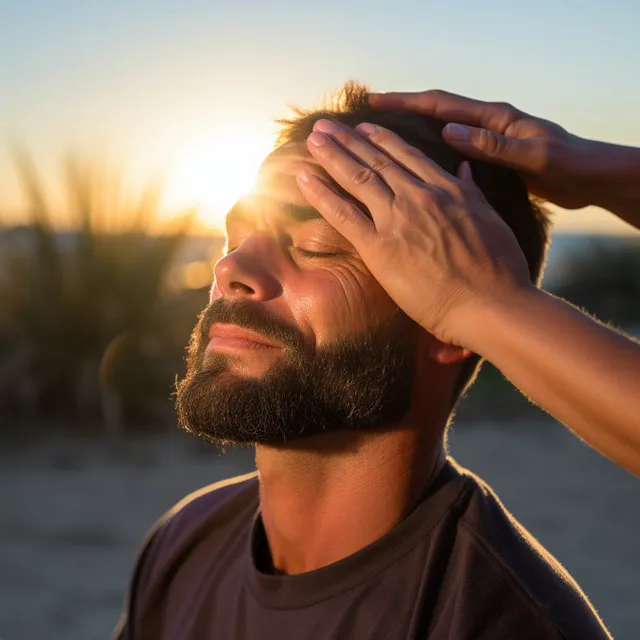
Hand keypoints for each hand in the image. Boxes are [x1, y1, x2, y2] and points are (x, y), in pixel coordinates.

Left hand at [296, 119, 532, 346]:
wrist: (491, 304)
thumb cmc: (499, 271)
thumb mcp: (491, 220)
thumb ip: (472, 190)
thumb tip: (463, 166)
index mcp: (447, 189)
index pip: (407, 156)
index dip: (381, 139)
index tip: (364, 128)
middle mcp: (418, 197)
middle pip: (376, 160)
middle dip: (348, 140)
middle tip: (325, 126)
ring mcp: (397, 219)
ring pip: (357, 177)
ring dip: (331, 154)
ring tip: (313, 138)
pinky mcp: (380, 247)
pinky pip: (343, 214)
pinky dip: (321, 193)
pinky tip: (303, 176)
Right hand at [370, 90, 595, 209]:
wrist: (592, 178)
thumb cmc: (569, 164)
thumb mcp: (534, 156)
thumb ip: (493, 145)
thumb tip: (448, 132)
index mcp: (494, 118)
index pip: (442, 105)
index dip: (406, 102)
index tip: (375, 102)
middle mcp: (487, 125)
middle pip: (435, 113)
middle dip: (401, 113)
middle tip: (367, 117)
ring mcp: (488, 140)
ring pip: (441, 131)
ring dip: (413, 133)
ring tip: (382, 140)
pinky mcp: (491, 158)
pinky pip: (453, 152)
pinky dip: (432, 154)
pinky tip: (418, 167)